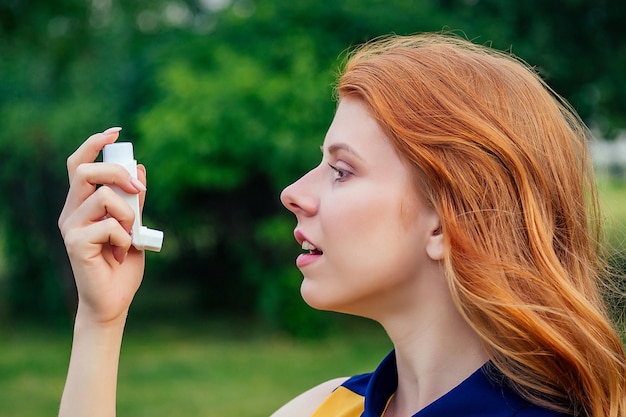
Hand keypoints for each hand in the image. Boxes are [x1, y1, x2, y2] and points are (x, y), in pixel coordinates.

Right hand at [58, 127, 146, 324]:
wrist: (115, 300)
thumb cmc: (123, 263)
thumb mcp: (135, 226)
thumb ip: (135, 201)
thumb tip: (139, 168)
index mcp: (82, 205)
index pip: (78, 165)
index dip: (93, 145)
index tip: (115, 132)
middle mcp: (71, 213)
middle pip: (84, 172)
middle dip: (116, 173)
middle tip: (138, 189)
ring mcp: (71, 228)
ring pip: (102, 198)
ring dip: (128, 214)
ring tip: (130, 235)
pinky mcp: (75, 244)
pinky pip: (109, 226)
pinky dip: (126, 237)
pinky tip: (121, 252)